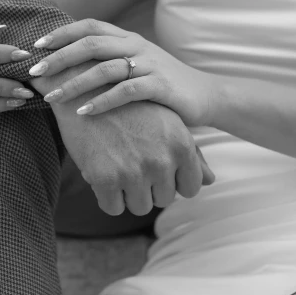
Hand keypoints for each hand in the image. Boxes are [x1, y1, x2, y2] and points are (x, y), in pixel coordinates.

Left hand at [28, 19, 216, 125]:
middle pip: (91, 44)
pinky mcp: (161, 86)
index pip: (90, 27)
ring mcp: (150, 65)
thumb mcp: (137, 65)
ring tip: (53, 98)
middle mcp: (137, 47)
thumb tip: (69, 66)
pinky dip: (102, 102)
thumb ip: (110, 61)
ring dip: (74, 83)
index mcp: (129, 39)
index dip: (62, 33)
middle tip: (35, 71)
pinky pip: (126, 91)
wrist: (206, 96)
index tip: (37, 46)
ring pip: (105, 68)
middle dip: (59, 58)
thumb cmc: (164, 85)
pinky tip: (84, 113)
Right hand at [31, 62, 215, 215]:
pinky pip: (112, 207)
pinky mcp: (104, 179)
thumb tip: (211, 181)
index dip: (174, 181)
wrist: (85, 87)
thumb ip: (192, 154)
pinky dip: (107, 196)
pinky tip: (103, 172)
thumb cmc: (131, 105)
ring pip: (139, 207)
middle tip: (133, 162)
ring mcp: (133, 171)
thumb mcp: (167, 122)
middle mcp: (161, 160)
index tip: (159, 169)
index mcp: (181, 144)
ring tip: (118, 166)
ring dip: (129, 194)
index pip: (191, 187)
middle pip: (164, 199)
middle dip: (150, 187)